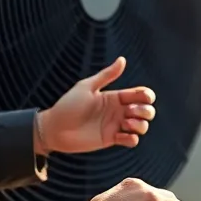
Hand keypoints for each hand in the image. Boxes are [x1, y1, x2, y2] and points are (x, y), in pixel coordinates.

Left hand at [35, 57, 154, 154]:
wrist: (55, 129)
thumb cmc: (68, 105)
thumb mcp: (87, 87)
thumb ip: (106, 75)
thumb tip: (123, 59)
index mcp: (114, 96)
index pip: (140, 94)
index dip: (146, 96)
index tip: (141, 98)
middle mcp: (118, 111)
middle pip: (146, 110)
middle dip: (145, 111)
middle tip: (130, 111)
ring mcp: (115, 126)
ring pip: (142, 126)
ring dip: (141, 125)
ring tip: (126, 124)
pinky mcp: (111, 139)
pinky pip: (131, 141)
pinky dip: (132, 139)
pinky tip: (121, 136)